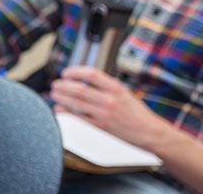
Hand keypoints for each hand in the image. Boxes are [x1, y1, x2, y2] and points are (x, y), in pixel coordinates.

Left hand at [50, 66, 171, 150]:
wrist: (148, 132)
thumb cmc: (136, 112)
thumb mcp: (125, 92)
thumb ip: (107, 85)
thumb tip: (86, 78)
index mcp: (116, 88)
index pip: (92, 74)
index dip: (76, 71)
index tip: (66, 73)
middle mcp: (109, 100)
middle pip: (80, 89)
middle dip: (64, 85)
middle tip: (55, 84)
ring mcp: (104, 114)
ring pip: (77, 103)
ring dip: (62, 97)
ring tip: (54, 94)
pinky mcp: (101, 127)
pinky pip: (79, 119)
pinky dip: (67, 113)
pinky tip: (59, 110)